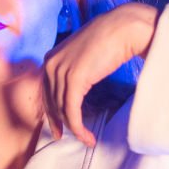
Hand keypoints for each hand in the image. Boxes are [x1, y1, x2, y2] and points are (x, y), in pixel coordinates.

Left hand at [42, 2, 157, 146]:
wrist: (123, 28)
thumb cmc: (109, 39)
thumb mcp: (83, 55)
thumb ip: (74, 68)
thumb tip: (76, 86)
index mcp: (51, 58)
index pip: (46, 92)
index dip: (51, 112)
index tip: (58, 127)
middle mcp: (50, 64)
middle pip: (51, 103)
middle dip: (58, 123)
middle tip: (65, 138)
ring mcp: (61, 71)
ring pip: (62, 109)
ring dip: (74, 129)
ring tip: (86, 139)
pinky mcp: (74, 80)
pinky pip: (72, 110)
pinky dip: (78, 127)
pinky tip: (87, 136)